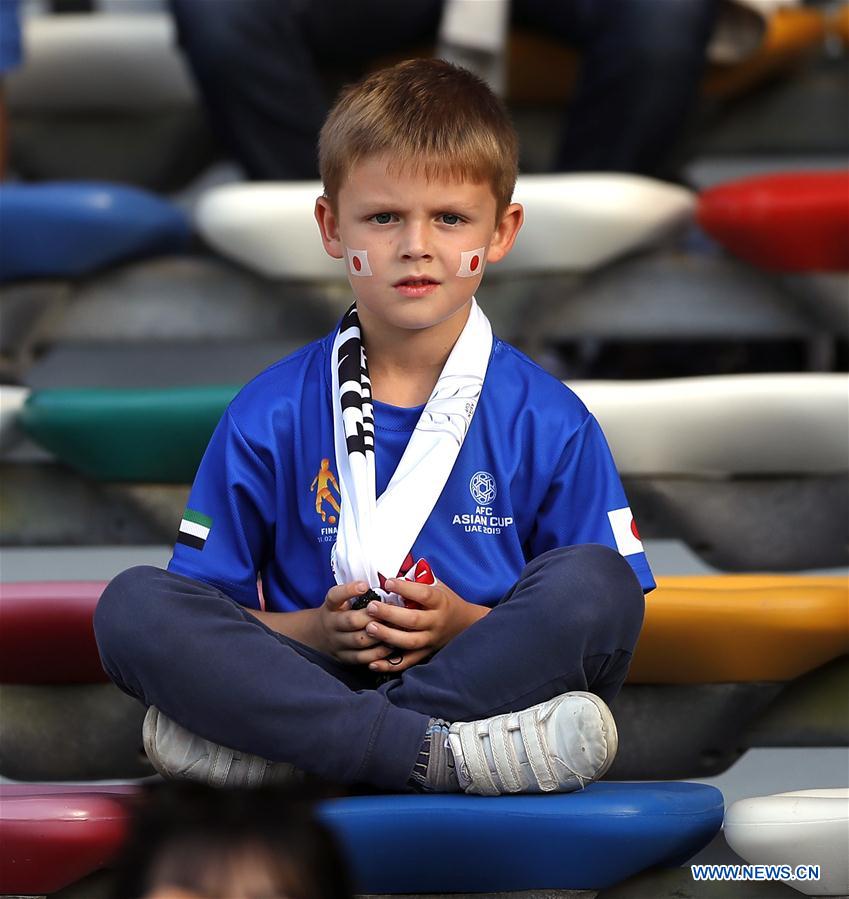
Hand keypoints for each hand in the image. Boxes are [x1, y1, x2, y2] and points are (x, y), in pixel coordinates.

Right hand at [317, 581, 396, 665]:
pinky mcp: (345, 658)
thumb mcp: (340, 600)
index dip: (349, 590)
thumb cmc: (339, 613)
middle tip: (391, 610)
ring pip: (360, 640)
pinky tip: (391, 645)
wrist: (319, 636)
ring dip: (380, 634)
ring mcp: (337, 643)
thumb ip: (356, 594)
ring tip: (396, 628)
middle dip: (373, 616)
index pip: (335, 596)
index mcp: (331, 606)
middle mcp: (332, 625)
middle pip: (352, 621)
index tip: (364, 585)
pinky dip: (379, 652)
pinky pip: (363, 657)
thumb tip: (384, 585)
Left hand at [363, 578, 489, 673]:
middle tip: (371, 607)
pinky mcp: (425, 654)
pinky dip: (389, 664)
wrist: (466, 624)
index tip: (388, 582)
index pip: (424, 595)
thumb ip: (419, 580)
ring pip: (409, 642)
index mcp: (441, 602)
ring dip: (387, 636)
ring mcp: (431, 640)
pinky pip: (406, 662)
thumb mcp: (438, 586)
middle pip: (413, 620)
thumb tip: (393, 570)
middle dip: (390, 613)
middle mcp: (437, 622)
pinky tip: (372, 662)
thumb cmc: (446, 601)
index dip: (405, 589)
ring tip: (369, 627)